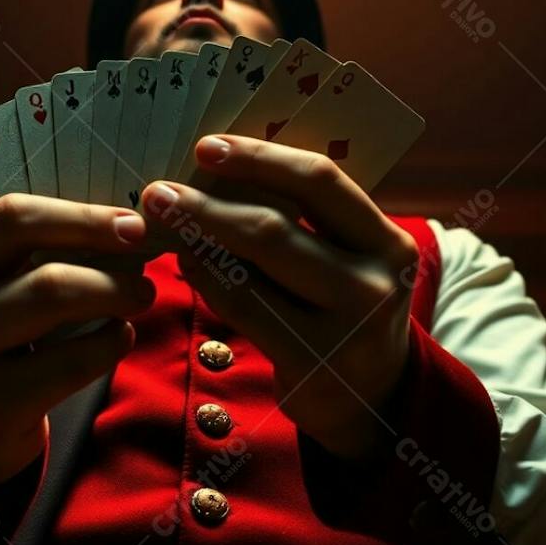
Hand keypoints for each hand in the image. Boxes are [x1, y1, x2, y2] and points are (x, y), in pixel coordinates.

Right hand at [0, 194, 154, 485]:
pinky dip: (109, 344)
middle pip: (42, 267)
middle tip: (147, 268)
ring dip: (114, 295)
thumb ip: (40, 248)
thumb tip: (123, 219)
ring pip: (54, 304)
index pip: (11, 217)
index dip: (81, 217)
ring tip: (140, 298)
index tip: (133, 223)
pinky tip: (120, 337)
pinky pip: (72, 363)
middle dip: (108, 265)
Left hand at [141, 135, 418, 460]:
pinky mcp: (311, 365)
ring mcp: (346, 330)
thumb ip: (306, 217)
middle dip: (207, 204)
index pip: (320, 182)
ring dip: (196, 241)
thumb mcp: (348, 258)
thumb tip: (220, 167)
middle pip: (276, 228)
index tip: (206, 147)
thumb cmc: (346, 306)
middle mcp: (375, 283)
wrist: (373, 397)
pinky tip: (185, 263)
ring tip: (160, 222)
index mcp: (388, 240)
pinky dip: (206, 280)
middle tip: (158, 192)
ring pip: (251, 270)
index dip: (259, 159)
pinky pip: (242, 309)